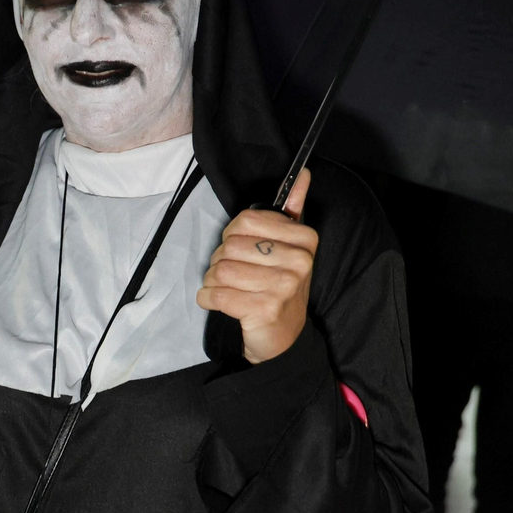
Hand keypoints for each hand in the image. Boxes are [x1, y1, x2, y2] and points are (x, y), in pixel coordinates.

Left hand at [197, 167, 318, 364]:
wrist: (282, 339)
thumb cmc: (278, 288)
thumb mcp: (289, 248)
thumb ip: (293, 210)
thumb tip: (304, 173)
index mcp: (304, 239)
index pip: (246, 220)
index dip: (232, 235)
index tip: (242, 250)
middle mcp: (299, 262)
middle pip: (230, 245)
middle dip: (220, 261)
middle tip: (232, 275)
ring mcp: (284, 287)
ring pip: (221, 270)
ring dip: (212, 281)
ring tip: (225, 289)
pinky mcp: (265, 310)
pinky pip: (217, 295)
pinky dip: (208, 298)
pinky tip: (217, 302)